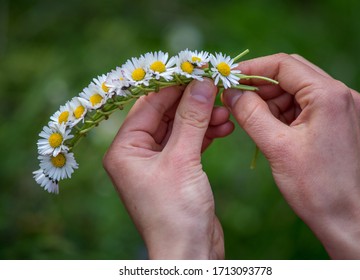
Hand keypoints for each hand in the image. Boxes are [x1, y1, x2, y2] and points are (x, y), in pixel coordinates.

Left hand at [103, 79, 232, 258]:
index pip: (148, 105)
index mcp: (125, 149)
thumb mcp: (182, 160)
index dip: (173, 85)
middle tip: (216, 87)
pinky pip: (190, 143)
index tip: (196, 68)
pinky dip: (206, 134)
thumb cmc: (176, 213)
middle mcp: (137, 154)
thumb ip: (191, 118)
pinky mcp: (177, 172)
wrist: (189, 254)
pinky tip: (224, 127)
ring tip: (225, 110)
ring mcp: (158, 163)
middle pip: (165, 114)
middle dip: (192, 101)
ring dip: (203, 117)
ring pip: (181, 128)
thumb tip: (200, 82)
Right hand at [222, 53, 359, 258]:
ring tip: (254, 122)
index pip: (284, 64)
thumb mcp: (276, 146)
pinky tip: (270, 129)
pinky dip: (284, 113)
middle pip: (292, 74)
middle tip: (236, 100)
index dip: (252, 68)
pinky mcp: (339, 121)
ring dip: (272, 101)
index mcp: (329, 95)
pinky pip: (305, 106)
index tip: (229, 78)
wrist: (344, 218)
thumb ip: (250, 113)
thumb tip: (230, 92)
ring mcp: (343, 107)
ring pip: (297, 90)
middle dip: (261, 86)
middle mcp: (341, 95)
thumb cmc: (314, 186)